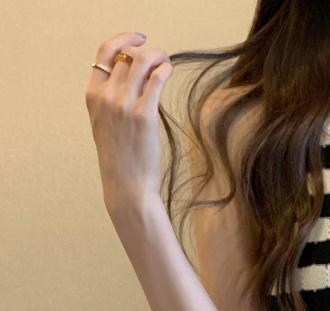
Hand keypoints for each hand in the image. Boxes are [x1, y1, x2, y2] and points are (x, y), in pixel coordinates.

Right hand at [85, 32, 172, 210]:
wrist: (127, 186)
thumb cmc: (121, 160)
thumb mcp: (105, 126)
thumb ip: (111, 103)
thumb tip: (131, 84)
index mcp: (92, 97)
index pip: (104, 53)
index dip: (122, 41)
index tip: (138, 39)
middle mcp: (106, 97)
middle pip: (127, 56)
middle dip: (146, 51)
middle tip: (160, 58)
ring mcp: (124, 105)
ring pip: (142, 61)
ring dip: (158, 56)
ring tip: (167, 63)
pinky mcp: (144, 115)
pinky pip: (156, 79)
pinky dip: (165, 69)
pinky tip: (169, 72)